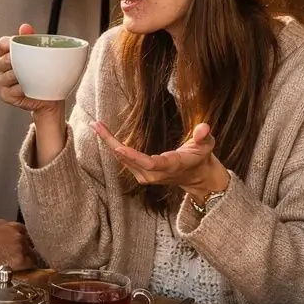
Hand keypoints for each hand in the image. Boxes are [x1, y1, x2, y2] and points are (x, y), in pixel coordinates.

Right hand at [0, 24, 59, 114]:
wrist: (46, 95)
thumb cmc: (38, 72)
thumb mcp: (36, 53)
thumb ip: (30, 38)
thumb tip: (25, 27)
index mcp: (3, 53)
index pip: (2, 44)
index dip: (9, 43)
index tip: (19, 44)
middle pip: (4, 60)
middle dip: (17, 60)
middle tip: (31, 60)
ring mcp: (0, 82)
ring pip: (9, 75)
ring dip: (21, 75)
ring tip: (33, 74)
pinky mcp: (5, 95)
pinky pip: (13, 90)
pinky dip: (22, 88)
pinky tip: (30, 87)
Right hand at [0, 219, 38, 271]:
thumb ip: (2, 230)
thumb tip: (3, 235)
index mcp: (10, 225)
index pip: (23, 231)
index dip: (21, 239)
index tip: (19, 244)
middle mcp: (18, 234)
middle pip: (28, 242)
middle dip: (24, 248)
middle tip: (18, 255)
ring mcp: (20, 246)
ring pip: (31, 252)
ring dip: (27, 257)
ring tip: (19, 263)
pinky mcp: (20, 259)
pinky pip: (31, 263)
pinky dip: (28, 266)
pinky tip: (22, 268)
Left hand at [93, 119, 229, 198]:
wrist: (198, 177)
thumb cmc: (201, 158)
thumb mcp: (207, 146)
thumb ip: (204, 136)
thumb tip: (203, 128)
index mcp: (171, 165)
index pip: (150, 163)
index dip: (134, 157)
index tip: (118, 147)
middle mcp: (155, 174)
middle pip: (129, 159)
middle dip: (112, 142)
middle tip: (96, 125)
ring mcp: (146, 176)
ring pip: (123, 160)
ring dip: (109, 143)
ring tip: (96, 126)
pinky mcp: (141, 174)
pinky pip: (124, 161)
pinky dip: (114, 148)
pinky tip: (104, 135)